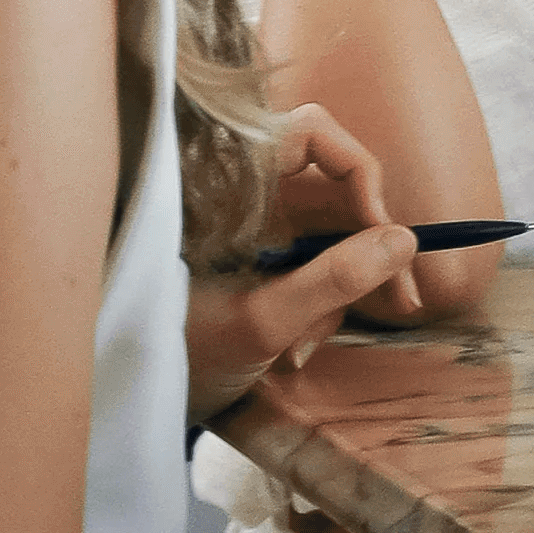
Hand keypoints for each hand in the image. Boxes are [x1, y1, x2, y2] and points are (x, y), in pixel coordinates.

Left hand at [182, 101, 418, 423]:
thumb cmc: (175, 355)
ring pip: (329, 235)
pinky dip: (314, 305)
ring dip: (334, 292)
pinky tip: (291, 349)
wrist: (130, 398)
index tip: (385, 235)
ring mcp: (249, 228)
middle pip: (333, 190)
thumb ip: (333, 280)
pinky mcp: (256, 260)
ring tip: (301, 349)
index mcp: (224, 182)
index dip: (359, 173)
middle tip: (403, 301)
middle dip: (365, 249)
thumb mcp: (261, 324)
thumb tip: (403, 240)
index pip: (312, 134)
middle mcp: (240, 193)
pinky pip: (309, 266)